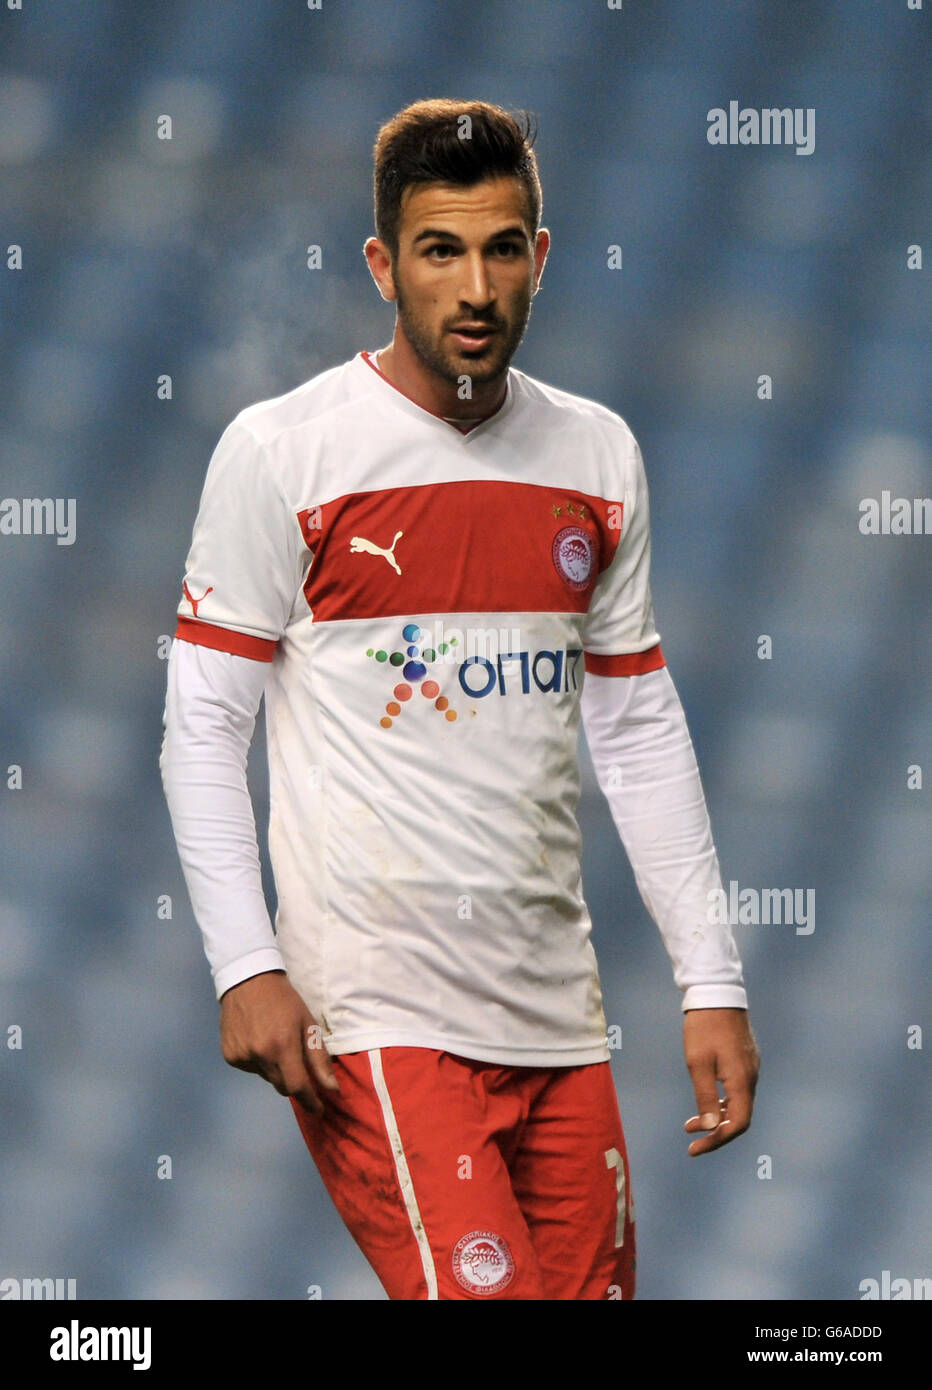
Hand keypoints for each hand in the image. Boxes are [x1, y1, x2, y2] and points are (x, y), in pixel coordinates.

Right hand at [219, 970, 339, 1115]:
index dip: (310, 1101)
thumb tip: (332, 1088)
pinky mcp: (229, 1056)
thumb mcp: (308, 1023)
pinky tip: (259, 1040)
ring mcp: (242, 1056)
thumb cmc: (284, 1000)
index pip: (297, 1086)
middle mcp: (260, 1055)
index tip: (319, 1109)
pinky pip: (251, 1069)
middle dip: (294, 1083)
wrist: (248, 980)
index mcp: (282, 1046)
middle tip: (298, 1065)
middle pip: (282, 1086)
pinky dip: (259, 1062)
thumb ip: (319, 1058)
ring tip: (275, 1042)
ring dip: (275, 1069)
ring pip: (266, 1077)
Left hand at [682, 1007, 759, 1155]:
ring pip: (738, 1104)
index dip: (718, 1141)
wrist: (716, 994)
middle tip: (692, 1140)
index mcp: (742, 1081)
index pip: (737, 1124)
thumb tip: (711, 1128)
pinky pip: (738, 1090)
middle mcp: (751, 1077)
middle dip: (716, 1132)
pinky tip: (706, 1101)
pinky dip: (722, 1102)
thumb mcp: (698, 1063)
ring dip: (717, 1117)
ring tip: (691, 1123)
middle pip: (739, 1117)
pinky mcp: (745, 1059)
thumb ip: (705, 1097)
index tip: (695, 1148)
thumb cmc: (704, 1027)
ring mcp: (750, 1067)